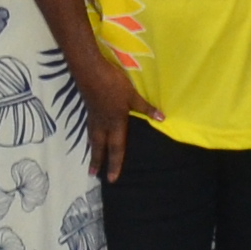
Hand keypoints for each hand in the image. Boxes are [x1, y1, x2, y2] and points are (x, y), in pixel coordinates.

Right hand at [67, 44, 142, 182]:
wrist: (90, 71)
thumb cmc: (113, 84)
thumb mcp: (132, 95)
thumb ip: (145, 108)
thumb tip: (161, 119)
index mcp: (115, 123)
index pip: (116, 148)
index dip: (115, 164)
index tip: (111, 178)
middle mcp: (103, 123)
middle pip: (100, 146)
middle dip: (97, 161)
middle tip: (93, 174)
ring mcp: (94, 116)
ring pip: (93, 138)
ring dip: (93, 150)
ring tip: (91, 159)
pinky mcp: (89, 107)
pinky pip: (90, 128)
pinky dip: (91, 136)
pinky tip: (92, 134)